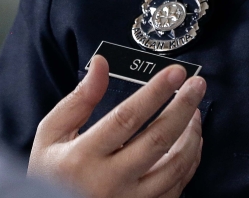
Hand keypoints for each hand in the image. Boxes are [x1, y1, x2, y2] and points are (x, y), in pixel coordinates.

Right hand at [28, 54, 205, 197]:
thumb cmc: (50, 174)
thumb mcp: (51, 135)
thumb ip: (78, 100)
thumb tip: (101, 64)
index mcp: (83, 157)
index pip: (127, 118)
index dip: (155, 93)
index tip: (175, 73)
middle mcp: (109, 181)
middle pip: (158, 141)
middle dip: (183, 108)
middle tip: (198, 85)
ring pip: (174, 167)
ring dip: (191, 136)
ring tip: (195, 112)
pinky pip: (177, 188)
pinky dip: (189, 162)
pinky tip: (190, 143)